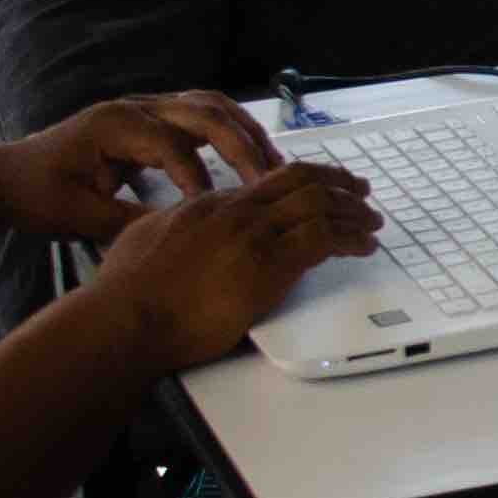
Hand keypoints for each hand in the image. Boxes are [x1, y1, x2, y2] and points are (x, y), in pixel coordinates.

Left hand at [0, 90, 283, 242]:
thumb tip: (177, 234)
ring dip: (243, 132)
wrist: (10, 177)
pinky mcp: (151, 118)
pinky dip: (230, 131)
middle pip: (203, 112)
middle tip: (269, 181)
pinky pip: (201, 114)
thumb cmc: (38, 195)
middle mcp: (134, 107)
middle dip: (240, 145)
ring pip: (209, 106)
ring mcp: (144, 107)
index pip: (170, 145)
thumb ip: (126, 222)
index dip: (198, 176)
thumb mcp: (77, 217)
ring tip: (272, 166)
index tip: (218, 210)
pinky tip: (249, 157)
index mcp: (113, 126)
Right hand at [81, 156, 385, 369]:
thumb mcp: (145, 238)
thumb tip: (178, 226)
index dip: (302, 182)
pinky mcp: (268, 266)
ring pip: (319, 204)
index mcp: (208, 204)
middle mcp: (235, 211)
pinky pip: (324, 238)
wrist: (127, 317)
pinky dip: (351, 237)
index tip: (320, 187)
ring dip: (353, 210)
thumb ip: (170, 225)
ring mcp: (253, 235)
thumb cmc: (127, 292)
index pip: (268, 182)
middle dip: (337, 182)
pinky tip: (364, 244)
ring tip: (371, 220)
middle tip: (360, 191)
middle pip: (300, 180)